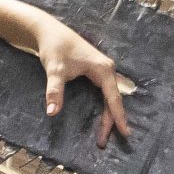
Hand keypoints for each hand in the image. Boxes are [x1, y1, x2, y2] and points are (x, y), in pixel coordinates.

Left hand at [37, 19, 134, 148]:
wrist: (49, 31)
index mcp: (103, 70)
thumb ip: (54, 91)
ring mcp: (102, 70)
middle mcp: (107, 70)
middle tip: (102, 142)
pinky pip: (104, 94)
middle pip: (113, 100)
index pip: (113, 98)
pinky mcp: (95, 71)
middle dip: (111, 121)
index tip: (125, 133)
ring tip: (102, 135)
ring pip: (109, 98)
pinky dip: (103, 107)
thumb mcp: (55, 70)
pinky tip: (100, 118)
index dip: (118, 117)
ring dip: (107, 116)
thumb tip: (52, 112)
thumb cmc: (55, 48)